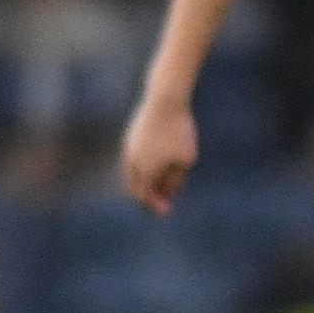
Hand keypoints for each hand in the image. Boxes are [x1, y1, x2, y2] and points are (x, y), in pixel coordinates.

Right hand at [120, 90, 197, 214]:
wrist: (164, 101)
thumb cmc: (179, 131)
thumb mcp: (185, 159)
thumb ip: (175, 179)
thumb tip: (166, 193)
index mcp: (146, 169)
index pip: (144, 195)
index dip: (154, 205)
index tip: (165, 211)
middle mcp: (132, 161)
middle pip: (135, 187)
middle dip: (147, 197)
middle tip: (161, 202)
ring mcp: (128, 148)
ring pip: (132, 174)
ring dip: (144, 182)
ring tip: (161, 185)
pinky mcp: (130, 138)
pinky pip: (132, 161)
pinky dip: (142, 169)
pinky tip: (156, 167)